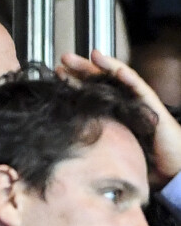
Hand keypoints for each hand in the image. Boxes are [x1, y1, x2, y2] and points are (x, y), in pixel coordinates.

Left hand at [59, 49, 180, 186]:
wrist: (169, 170)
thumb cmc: (140, 156)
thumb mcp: (109, 142)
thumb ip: (92, 134)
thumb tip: (63, 135)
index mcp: (111, 107)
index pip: (90, 88)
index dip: (74, 79)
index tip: (57, 72)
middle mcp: (124, 100)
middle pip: (101, 78)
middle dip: (83, 67)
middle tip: (65, 58)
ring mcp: (138, 101)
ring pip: (120, 77)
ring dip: (106, 65)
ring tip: (93, 55)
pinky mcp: (152, 107)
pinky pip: (141, 90)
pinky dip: (130, 79)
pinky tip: (118, 71)